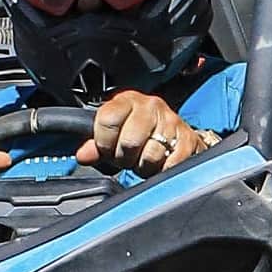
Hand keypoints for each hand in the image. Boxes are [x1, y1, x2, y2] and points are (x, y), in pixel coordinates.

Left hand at [76, 90, 211, 177]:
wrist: (174, 133)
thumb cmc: (139, 134)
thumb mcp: (113, 135)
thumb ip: (96, 145)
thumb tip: (83, 155)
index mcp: (127, 101)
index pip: (108, 120)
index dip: (104, 142)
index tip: (107, 148)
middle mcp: (150, 106)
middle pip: (129, 142)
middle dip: (125, 158)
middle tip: (128, 157)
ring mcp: (171, 121)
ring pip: (150, 156)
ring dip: (144, 166)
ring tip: (144, 159)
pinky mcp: (188, 139)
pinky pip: (170, 164)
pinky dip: (162, 170)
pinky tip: (159, 163)